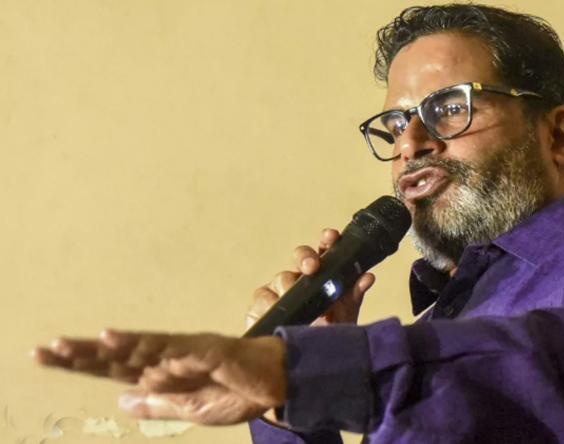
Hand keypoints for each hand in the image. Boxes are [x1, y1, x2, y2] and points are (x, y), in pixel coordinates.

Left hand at [32, 329, 285, 424]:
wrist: (276, 384)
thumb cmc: (236, 394)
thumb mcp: (191, 410)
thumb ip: (157, 404)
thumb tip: (120, 399)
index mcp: (160, 375)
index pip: (111, 369)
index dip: (79, 363)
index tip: (44, 356)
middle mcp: (165, 358)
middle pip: (116, 356)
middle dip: (80, 355)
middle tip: (43, 351)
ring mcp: (184, 351)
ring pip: (139, 348)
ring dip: (107, 348)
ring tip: (73, 346)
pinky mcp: (205, 349)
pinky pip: (173, 349)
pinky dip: (148, 346)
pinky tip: (122, 343)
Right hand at [247, 228, 375, 328]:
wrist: (302, 368)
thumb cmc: (324, 338)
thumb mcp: (344, 318)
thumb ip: (354, 297)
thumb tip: (367, 277)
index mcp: (324, 277)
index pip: (326, 251)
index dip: (327, 241)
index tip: (331, 237)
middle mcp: (302, 279)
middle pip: (301, 256)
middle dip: (307, 257)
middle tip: (313, 267)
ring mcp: (280, 291)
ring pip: (282, 277)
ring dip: (290, 285)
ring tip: (299, 302)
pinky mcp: (261, 306)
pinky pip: (262, 297)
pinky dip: (270, 302)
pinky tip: (276, 310)